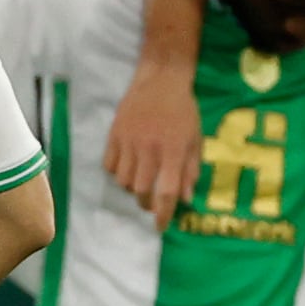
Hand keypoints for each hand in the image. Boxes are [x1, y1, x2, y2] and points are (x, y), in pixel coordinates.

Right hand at [103, 69, 201, 229]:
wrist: (160, 79)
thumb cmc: (183, 110)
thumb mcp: (195, 140)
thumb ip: (191, 170)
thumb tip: (186, 199)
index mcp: (173, 151)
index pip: (167, 191)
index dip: (163, 213)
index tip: (160, 226)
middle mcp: (150, 149)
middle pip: (141, 191)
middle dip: (145, 203)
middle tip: (151, 201)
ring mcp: (129, 141)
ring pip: (124, 181)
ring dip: (132, 188)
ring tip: (140, 181)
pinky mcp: (114, 135)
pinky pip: (109, 166)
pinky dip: (117, 172)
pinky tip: (126, 167)